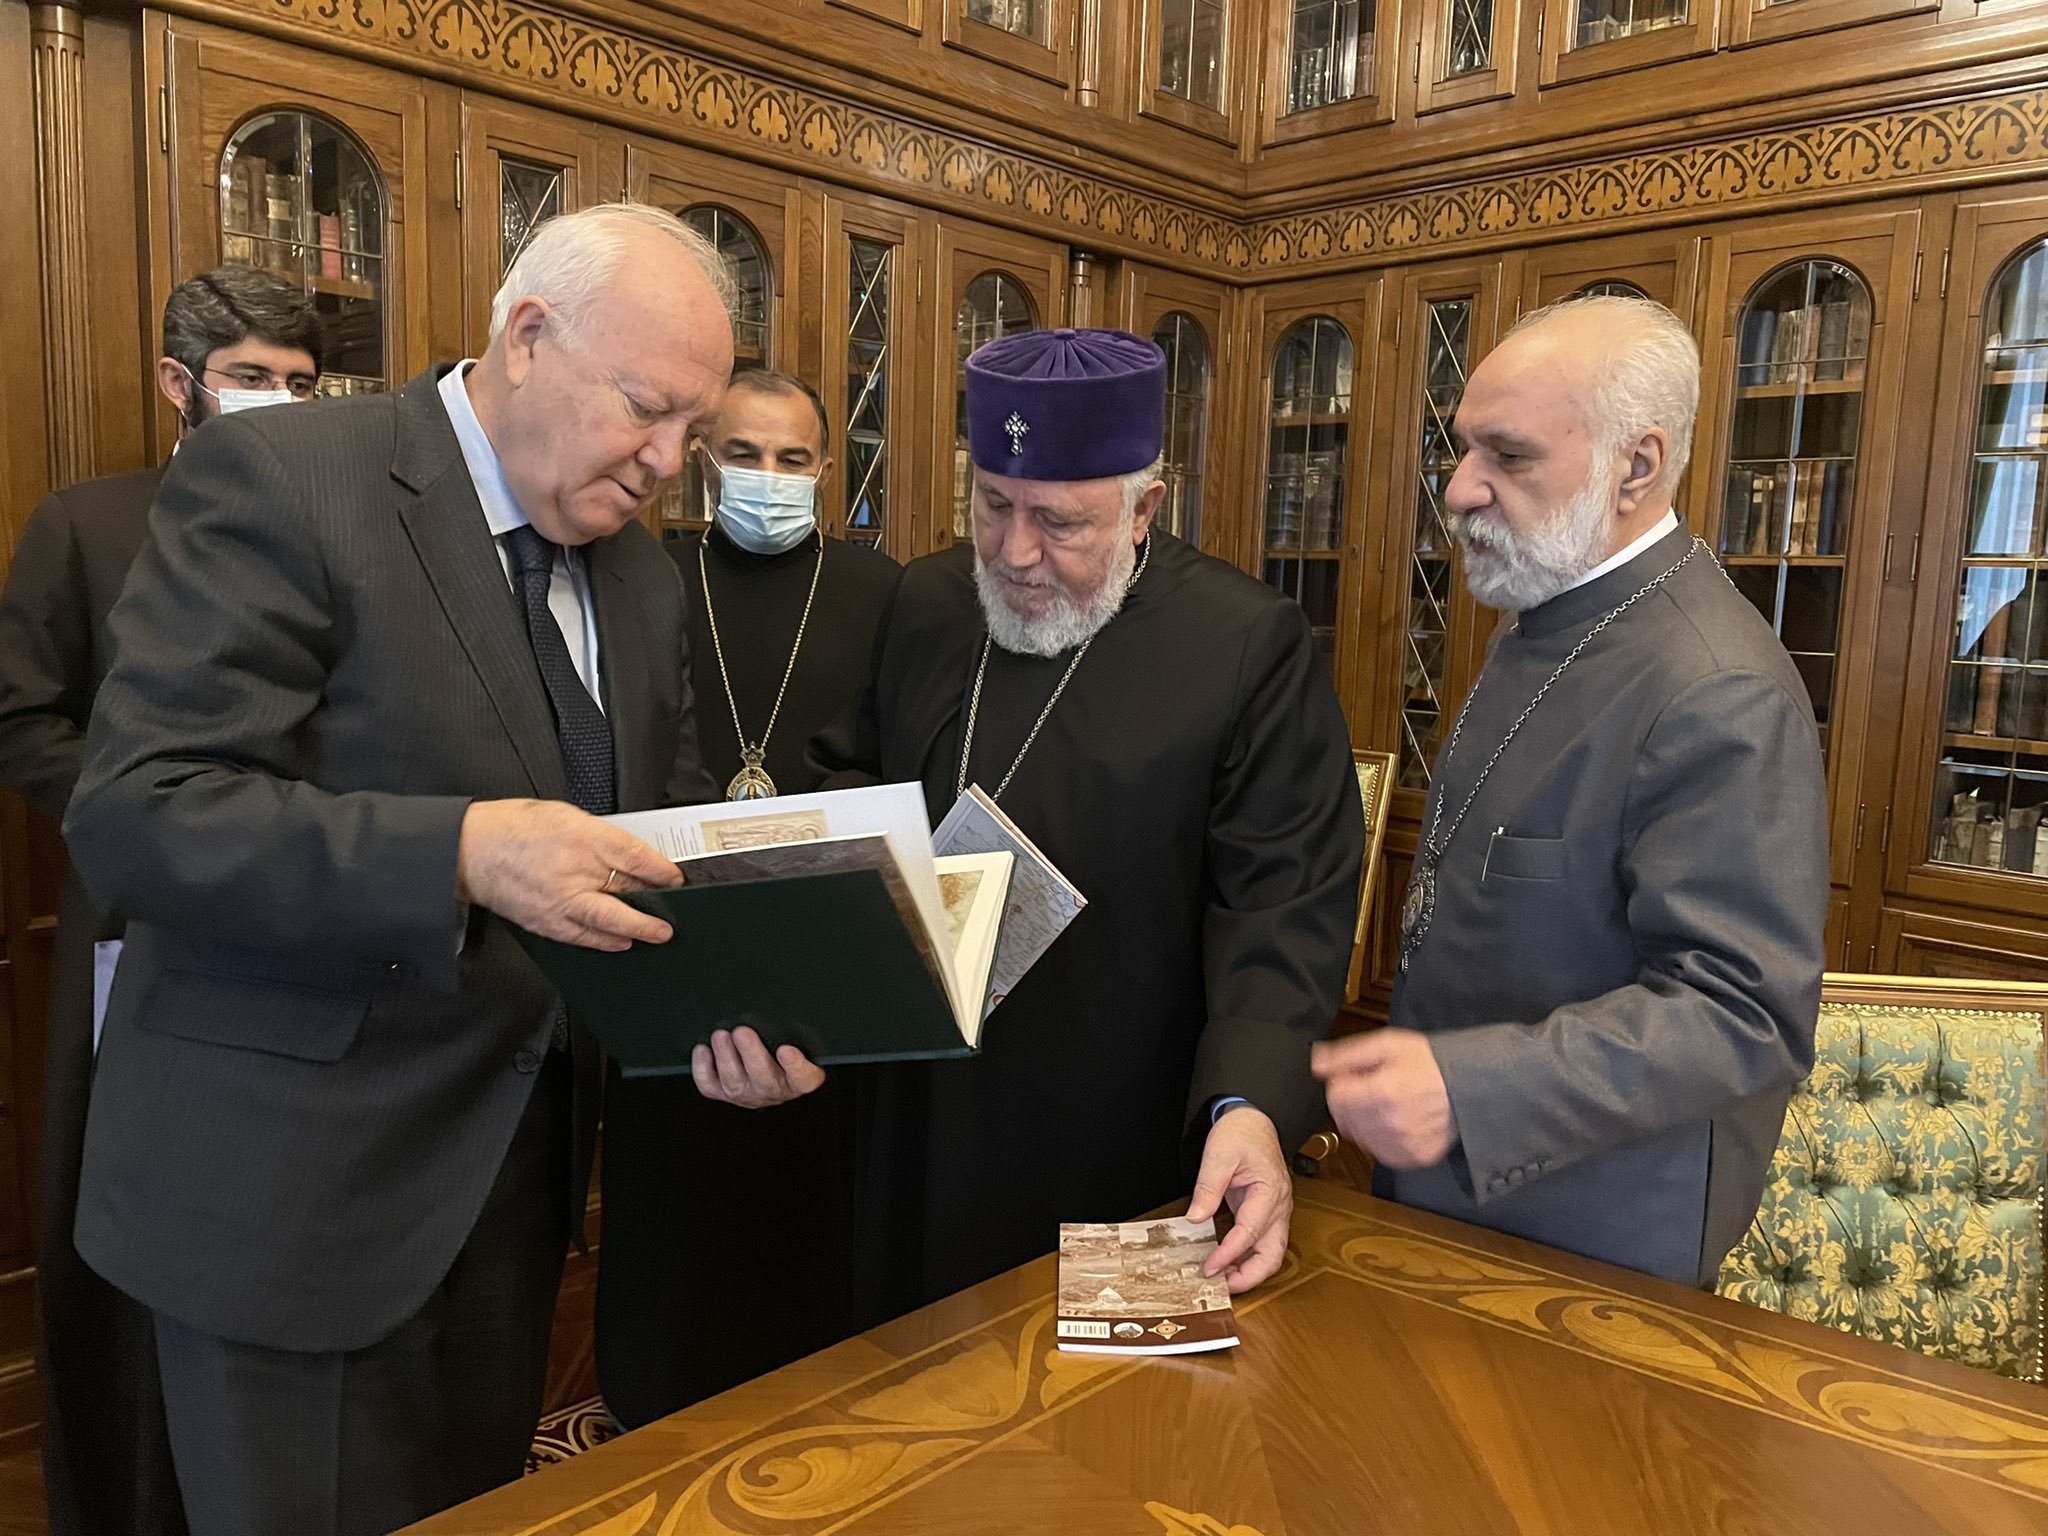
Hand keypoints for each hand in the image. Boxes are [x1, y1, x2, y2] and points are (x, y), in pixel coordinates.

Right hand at [456, 798, 680, 950]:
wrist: (470, 851)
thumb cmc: (513, 828)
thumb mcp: (564, 815)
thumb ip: (599, 835)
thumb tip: (629, 856)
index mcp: (580, 836)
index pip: (632, 855)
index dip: (660, 869)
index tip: (674, 878)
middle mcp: (572, 870)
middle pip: (625, 891)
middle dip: (654, 905)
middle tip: (674, 915)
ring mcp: (559, 899)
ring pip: (607, 921)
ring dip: (636, 929)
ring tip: (655, 934)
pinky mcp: (545, 921)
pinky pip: (581, 936)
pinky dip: (604, 942)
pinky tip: (619, 943)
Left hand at [692, 1025, 826, 1108]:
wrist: (774, 1075)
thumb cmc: (789, 1053)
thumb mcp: (803, 1043)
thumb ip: (798, 1033)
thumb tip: (785, 1004)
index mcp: (799, 1079)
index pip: (804, 1078)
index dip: (796, 1066)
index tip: (786, 1049)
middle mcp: (774, 1089)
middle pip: (764, 1078)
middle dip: (751, 1054)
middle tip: (742, 1032)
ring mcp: (747, 1093)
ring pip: (734, 1082)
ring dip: (725, 1058)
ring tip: (720, 1036)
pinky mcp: (724, 1092)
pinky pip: (710, 1086)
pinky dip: (703, 1069)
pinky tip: (703, 1050)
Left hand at [1187, 1105, 1292, 1294]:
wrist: (1252, 1119)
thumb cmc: (1240, 1133)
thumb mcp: (1218, 1156)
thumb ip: (1208, 1188)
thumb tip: (1196, 1219)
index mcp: (1269, 1191)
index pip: (1251, 1233)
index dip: (1229, 1254)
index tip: (1209, 1268)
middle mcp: (1279, 1206)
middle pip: (1274, 1254)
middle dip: (1251, 1276)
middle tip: (1222, 1287)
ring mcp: (1276, 1211)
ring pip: (1272, 1252)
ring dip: (1251, 1270)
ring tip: (1223, 1279)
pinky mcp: (1267, 1212)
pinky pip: (1263, 1242)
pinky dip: (1249, 1257)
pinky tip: (1228, 1263)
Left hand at [1313, 1028, 1456, 1169]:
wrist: (1469, 1085)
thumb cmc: (1431, 1062)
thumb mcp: (1388, 1044)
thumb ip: (1348, 1054)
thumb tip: (1317, 1063)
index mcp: (1383, 1092)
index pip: (1336, 1097)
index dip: (1340, 1082)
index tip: (1354, 1075)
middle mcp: (1392, 1123)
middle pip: (1345, 1118)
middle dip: (1351, 1101)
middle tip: (1373, 1086)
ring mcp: (1404, 1145)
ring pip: (1360, 1137)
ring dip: (1364, 1121)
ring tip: (1388, 1103)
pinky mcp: (1415, 1157)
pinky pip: (1381, 1152)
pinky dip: (1382, 1138)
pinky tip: (1396, 1121)